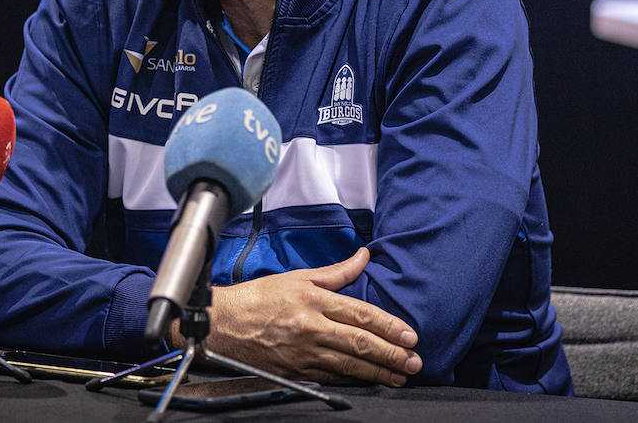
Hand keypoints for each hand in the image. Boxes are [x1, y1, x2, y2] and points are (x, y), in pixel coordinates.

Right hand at [193, 247, 421, 385]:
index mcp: (313, 300)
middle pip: (360, 343)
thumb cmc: (259, 298)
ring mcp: (303, 353)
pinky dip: (354, 380)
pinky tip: (371, 381)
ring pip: (349, 366)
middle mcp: (310, 327)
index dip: (388, 326)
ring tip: (401, 376)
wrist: (222, 325)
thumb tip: (364, 256)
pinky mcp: (296, 371)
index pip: (360, 314)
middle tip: (414, 361)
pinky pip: (331, 378)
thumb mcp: (297, 277)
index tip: (409, 335)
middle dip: (392, 354)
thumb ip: (337, 271)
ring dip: (379, 372)